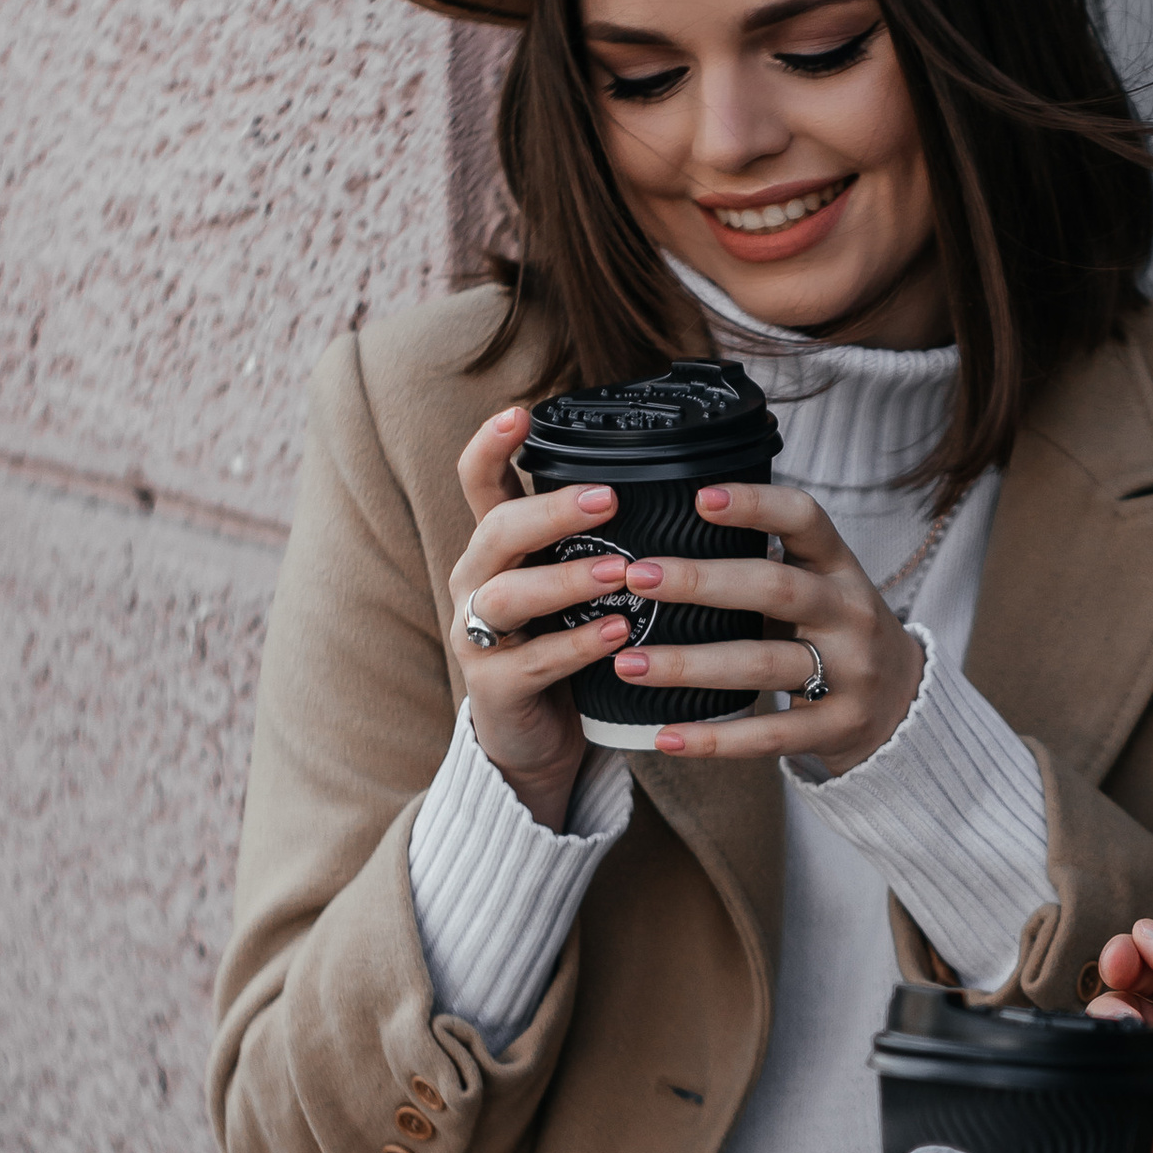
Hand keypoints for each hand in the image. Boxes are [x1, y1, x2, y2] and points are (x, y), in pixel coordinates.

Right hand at [448, 406, 634, 825]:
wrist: (537, 739)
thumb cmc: (565, 647)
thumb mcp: (576, 585)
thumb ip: (600, 541)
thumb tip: (675, 483)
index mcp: (498, 549)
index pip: (480, 483)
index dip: (491, 445)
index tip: (521, 412)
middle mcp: (478, 582)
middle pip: (497, 531)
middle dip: (551, 511)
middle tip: (610, 498)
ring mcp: (478, 636)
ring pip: (507, 596)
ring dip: (566, 580)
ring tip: (620, 573)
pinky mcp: (494, 687)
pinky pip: (532, 661)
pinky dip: (576, 646)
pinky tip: (618, 634)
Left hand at [603, 479, 926, 776]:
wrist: (903, 704)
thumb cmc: (835, 632)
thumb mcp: (818, 586)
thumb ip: (763, 565)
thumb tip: (665, 538)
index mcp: (840, 567)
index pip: (806, 519)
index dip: (757, 505)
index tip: (700, 498)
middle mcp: (849, 613)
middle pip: (777, 589)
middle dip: (702, 582)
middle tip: (638, 578)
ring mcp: (849, 673)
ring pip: (763, 664)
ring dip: (689, 665)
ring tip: (628, 663)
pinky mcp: (838, 727)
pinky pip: (771, 735)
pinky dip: (716, 739)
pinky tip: (666, 736)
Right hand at [1088, 920, 1152, 1152]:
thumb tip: (1146, 933)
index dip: (1135, 963)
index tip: (1118, 958)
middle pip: (1133, 1018)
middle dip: (1116, 999)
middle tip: (1124, 1005)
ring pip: (1112, 1069)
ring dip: (1102, 1042)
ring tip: (1120, 1038)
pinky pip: (1107, 1130)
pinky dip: (1092, 1102)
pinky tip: (1104, 1082)